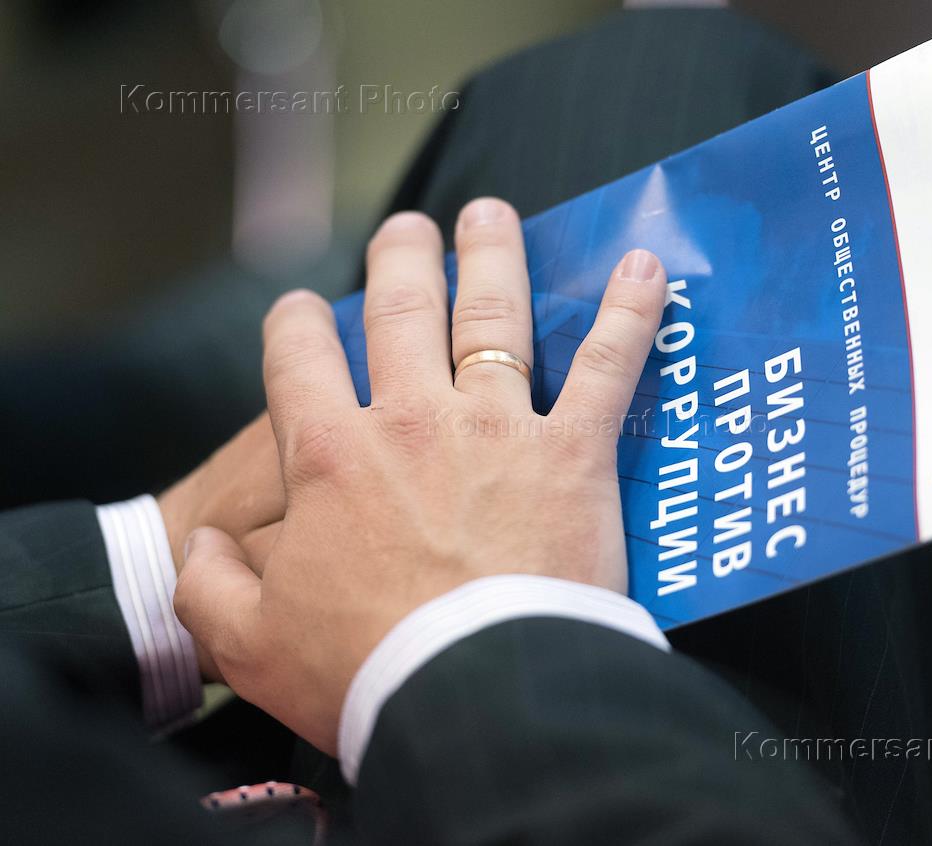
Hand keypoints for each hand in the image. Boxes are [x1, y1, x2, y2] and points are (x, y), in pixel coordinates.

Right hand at [173, 197, 665, 753]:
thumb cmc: (365, 673)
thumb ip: (207, 585)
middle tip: (408, 229)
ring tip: (491, 216)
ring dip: (491, 256)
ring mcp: (498, 426)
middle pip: (400, 310)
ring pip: (491, 314)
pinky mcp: (574, 451)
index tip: (303, 311)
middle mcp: (412, 419)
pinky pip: (608, 364)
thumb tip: (200, 545)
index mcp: (331, 455)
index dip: (296, 323)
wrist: (474, 696)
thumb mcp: (250, 643)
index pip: (299, 357)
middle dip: (401, 258)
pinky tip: (643, 266)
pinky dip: (628, 311)